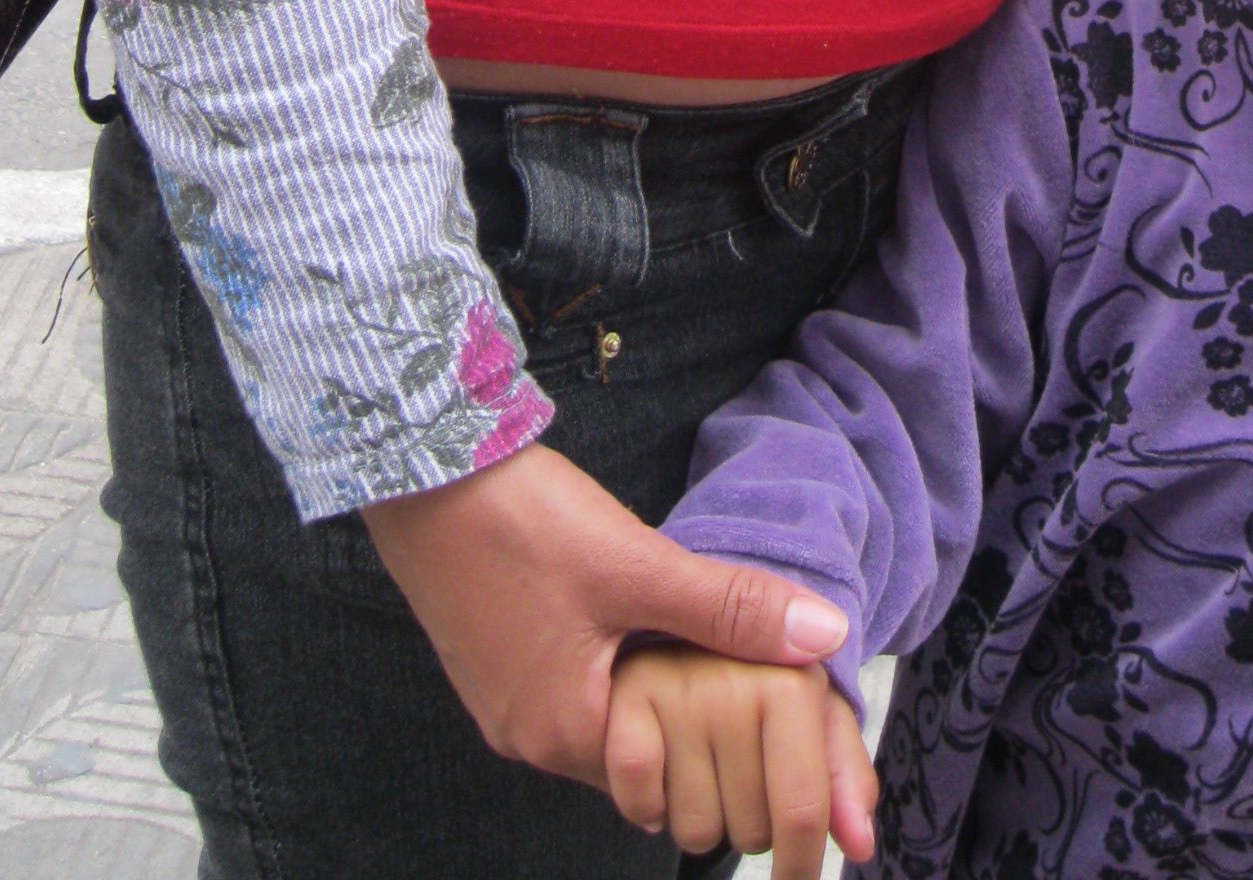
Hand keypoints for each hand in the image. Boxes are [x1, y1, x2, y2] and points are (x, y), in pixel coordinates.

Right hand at [361, 440, 852, 798]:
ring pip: (609, 717)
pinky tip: (639, 620)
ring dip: (652, 687)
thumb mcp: (639, 565)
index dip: (723, 744)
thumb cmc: (524, 524)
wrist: (426, 473)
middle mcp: (530, 739)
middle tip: (744, 666)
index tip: (765, 700)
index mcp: (565, 734)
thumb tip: (826, 634)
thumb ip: (731, 607)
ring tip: (699, 637)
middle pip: (637, 753)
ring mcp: (508, 704)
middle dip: (690, 716)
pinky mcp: (497, 665)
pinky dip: (614, 667)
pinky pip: (574, 689)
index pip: (668, 778)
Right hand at [607, 646, 878, 875]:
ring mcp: (672, 688)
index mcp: (790, 679)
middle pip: (750, 830)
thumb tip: (862, 841)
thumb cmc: (741, 652)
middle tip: (735, 763)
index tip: (795, 879)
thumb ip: (837, 760)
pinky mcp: (618, 697)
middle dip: (747, 820)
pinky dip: (645, 801)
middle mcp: (734, 682)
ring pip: (695, 828)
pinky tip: (658, 765)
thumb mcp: (800, 689)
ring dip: (696, 814)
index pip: (803, 809)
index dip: (804, 861)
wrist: (652, 578)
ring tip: (696, 754)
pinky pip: (638, 800)